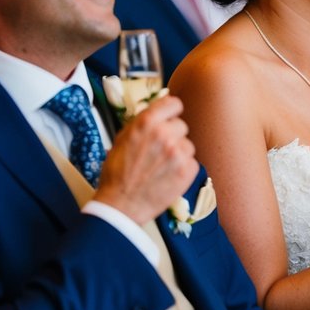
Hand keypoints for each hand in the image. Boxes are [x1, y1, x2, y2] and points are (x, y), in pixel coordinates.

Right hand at [95, 95, 198, 226]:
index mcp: (146, 122)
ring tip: (161, 168)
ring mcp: (178, 152)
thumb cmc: (117, 174)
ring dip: (178, 154)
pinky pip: (192, 162)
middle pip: (181, 126)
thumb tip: (158, 111)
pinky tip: (168, 177)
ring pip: (187, 145)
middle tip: (159, 152)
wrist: (120, 205)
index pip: (174, 103)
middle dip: (172, 136)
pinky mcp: (187, 170)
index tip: (170, 118)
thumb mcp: (122, 139)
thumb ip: (142, 123)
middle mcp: (164, 133)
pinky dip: (183, 170)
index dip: (171, 112)